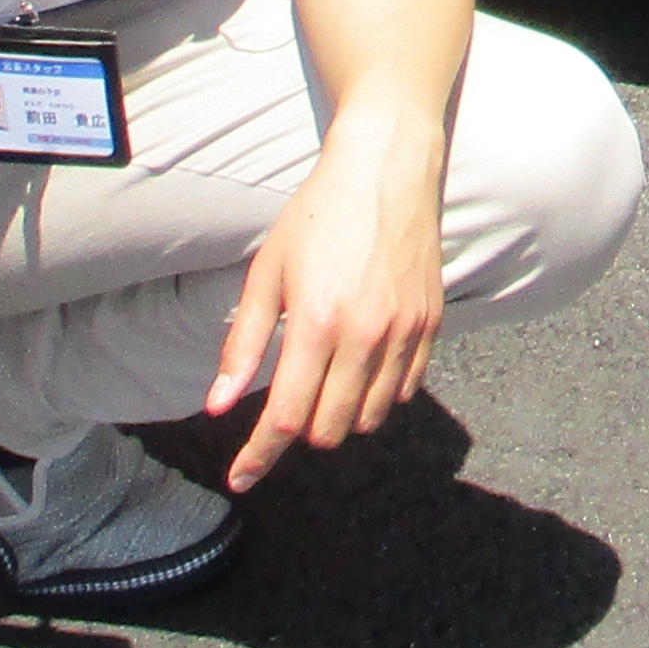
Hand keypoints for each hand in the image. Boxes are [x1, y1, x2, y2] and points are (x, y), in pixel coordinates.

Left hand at [208, 102, 448, 482]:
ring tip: (325, 380)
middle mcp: (365, 335)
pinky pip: (404, 391)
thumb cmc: (318, 215)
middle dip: (300, 430)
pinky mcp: (430, 324)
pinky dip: (378, 395)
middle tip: (288, 400)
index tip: (241, 478)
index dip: (259, 456)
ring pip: (369, 417)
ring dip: (340, 415)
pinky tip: (361, 365)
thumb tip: (217, 405)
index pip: (285, 417)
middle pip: (329, 430)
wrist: (386, 168)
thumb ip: (244, 344)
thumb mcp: (268, 273)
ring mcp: (404, 332)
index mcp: (317, 323)